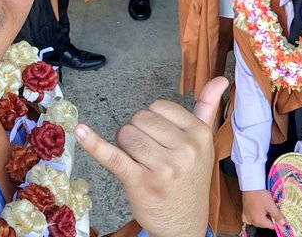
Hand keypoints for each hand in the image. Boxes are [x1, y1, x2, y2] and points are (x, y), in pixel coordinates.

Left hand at [75, 76, 227, 236]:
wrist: (184, 225)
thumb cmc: (190, 180)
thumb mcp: (204, 144)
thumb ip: (208, 109)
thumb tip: (221, 79)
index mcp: (199, 134)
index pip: (159, 107)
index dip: (153, 120)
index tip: (161, 138)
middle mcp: (184, 150)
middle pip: (140, 118)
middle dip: (138, 132)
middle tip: (150, 154)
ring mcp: (162, 167)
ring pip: (126, 134)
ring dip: (124, 145)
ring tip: (139, 162)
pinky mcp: (140, 182)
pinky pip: (113, 156)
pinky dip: (94, 143)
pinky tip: (80, 131)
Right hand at [241, 189, 285, 230]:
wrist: (250, 186)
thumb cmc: (261, 195)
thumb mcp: (271, 205)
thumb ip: (277, 215)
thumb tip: (283, 224)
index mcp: (259, 220)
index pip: (270, 226)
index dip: (275, 220)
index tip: (275, 213)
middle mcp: (251, 221)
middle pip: (263, 225)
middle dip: (268, 220)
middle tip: (270, 210)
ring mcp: (246, 217)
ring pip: (256, 223)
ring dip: (261, 219)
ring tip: (264, 210)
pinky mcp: (243, 212)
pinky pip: (248, 220)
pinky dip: (252, 218)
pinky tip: (254, 214)